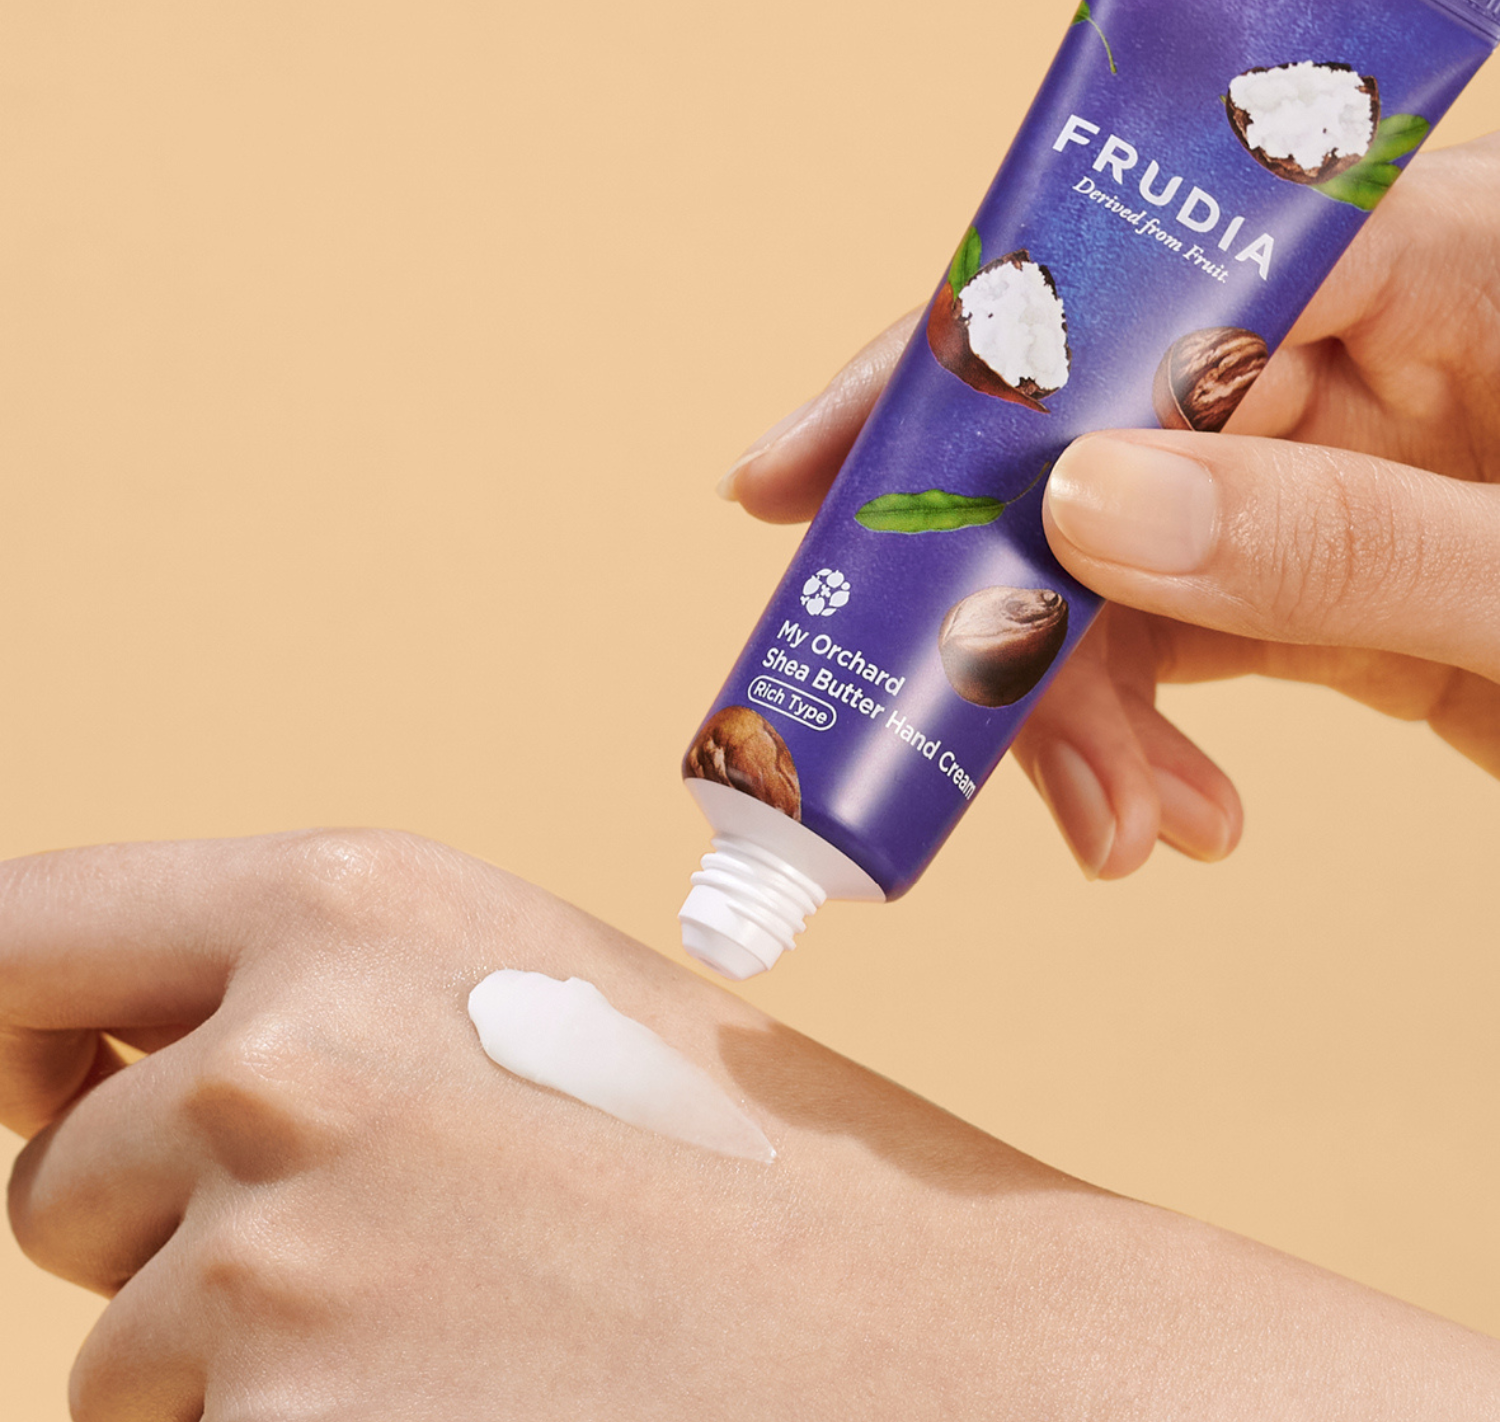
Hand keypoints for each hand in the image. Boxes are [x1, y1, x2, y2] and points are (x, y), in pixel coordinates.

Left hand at [5, 830, 1498, 1418]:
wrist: (919, 1342)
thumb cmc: (746, 1162)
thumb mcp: (524, 991)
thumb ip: (316, 994)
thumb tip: (136, 1069)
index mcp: (354, 904)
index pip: (22, 930)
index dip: (9, 1012)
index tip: (27, 1076)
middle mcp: (284, 1065)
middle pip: (67, 1179)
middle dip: (170, 1221)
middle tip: (386, 1241)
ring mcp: (272, 1274)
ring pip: (124, 1349)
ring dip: (240, 1356)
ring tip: (465, 1330)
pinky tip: (463, 1398)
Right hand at [719, 133, 1499, 878]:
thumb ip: (1335, 541)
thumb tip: (1085, 505)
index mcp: (1431, 260)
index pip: (1142, 271)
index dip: (959, 372)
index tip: (803, 473)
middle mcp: (1347, 349)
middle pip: (1084, 431)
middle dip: (999, 591)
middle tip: (932, 720)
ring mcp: (1319, 466)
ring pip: (1102, 554)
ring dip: (1066, 702)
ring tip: (1114, 831)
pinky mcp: (1309, 573)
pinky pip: (1160, 635)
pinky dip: (1130, 734)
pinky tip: (1167, 820)